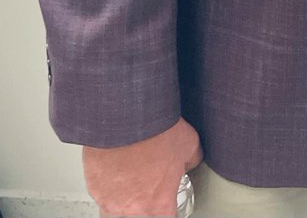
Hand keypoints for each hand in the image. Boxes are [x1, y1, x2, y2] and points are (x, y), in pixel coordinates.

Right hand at [84, 117, 202, 216]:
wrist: (128, 121)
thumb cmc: (157, 133)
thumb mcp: (189, 143)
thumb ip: (191, 160)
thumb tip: (189, 162)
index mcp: (159, 203)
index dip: (169, 208)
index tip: (169, 202)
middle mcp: (134, 209)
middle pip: (141, 216)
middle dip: (146, 202)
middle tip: (150, 182)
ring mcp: (111, 201)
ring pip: (118, 209)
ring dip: (125, 197)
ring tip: (132, 176)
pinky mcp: (94, 189)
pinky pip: (103, 193)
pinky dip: (109, 184)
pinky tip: (116, 167)